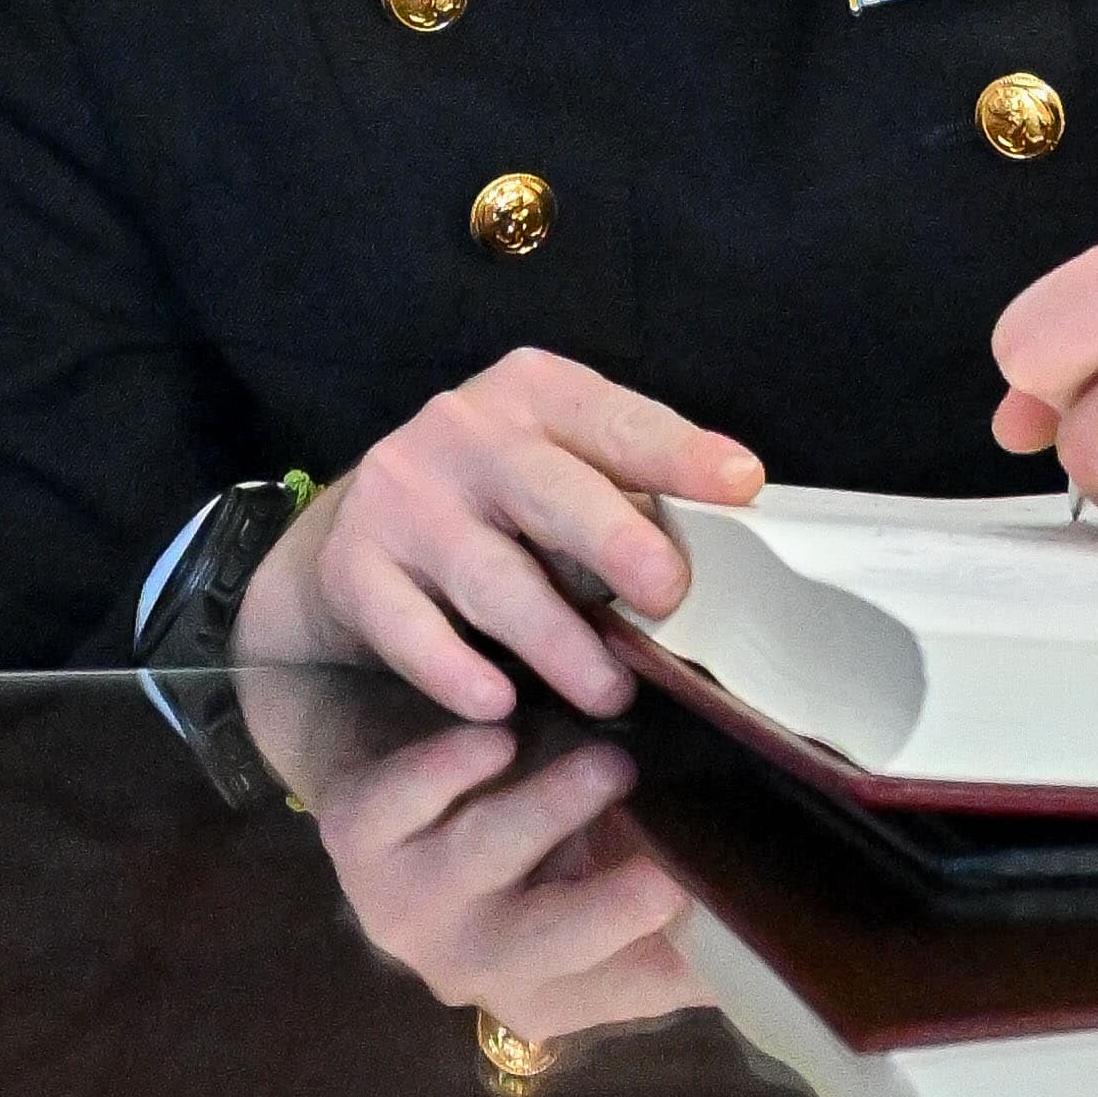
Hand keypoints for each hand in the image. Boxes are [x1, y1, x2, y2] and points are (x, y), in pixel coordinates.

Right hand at [232, 350, 764, 720]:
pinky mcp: (356, 566)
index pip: (614, 418)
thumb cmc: (498, 507)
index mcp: (534, 394)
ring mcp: (404, 496)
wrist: (355, 533)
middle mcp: (464, 431)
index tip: (742, 485)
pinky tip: (496, 702)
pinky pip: (410, 630)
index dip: (679, 451)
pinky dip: (456, 670)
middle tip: (667, 594)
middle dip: (613, 539)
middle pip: (546, 487)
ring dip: (557, 641)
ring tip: (610, 692)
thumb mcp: (562, 473)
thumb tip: (733, 554)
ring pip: (490, 575)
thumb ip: (631, 498)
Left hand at [282, 705, 707, 1047]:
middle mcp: (475, 962)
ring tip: (611, 764)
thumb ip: (683, 872)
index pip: (635, 986)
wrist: (383, 733)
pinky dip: (448, 770)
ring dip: (547, 814)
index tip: (749, 933)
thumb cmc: (524, 796)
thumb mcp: (612, 843)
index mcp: (550, 980)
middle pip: (547, 952)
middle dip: (607, 915)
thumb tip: (797, 882)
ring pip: (480, 863)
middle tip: (672, 874)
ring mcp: (406, 904)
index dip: (689, 965)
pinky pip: (398, 808)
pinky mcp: (352, 835)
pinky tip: (497, 735)